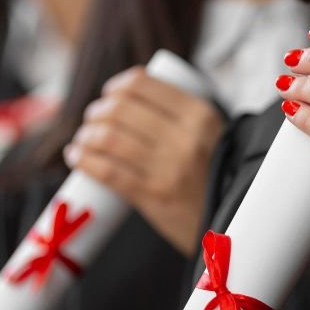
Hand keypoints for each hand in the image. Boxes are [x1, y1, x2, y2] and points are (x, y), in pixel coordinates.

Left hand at [64, 66, 223, 254]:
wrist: (232, 225)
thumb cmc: (217, 178)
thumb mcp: (214, 137)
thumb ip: (185, 118)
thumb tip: (134, 97)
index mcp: (200, 115)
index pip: (143, 85)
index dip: (117, 86)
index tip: (110, 94)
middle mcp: (185, 137)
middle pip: (121, 109)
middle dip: (98, 112)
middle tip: (93, 119)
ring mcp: (168, 167)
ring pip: (109, 138)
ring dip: (86, 135)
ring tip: (83, 139)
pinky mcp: (154, 195)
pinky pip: (108, 171)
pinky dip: (84, 160)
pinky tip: (77, 156)